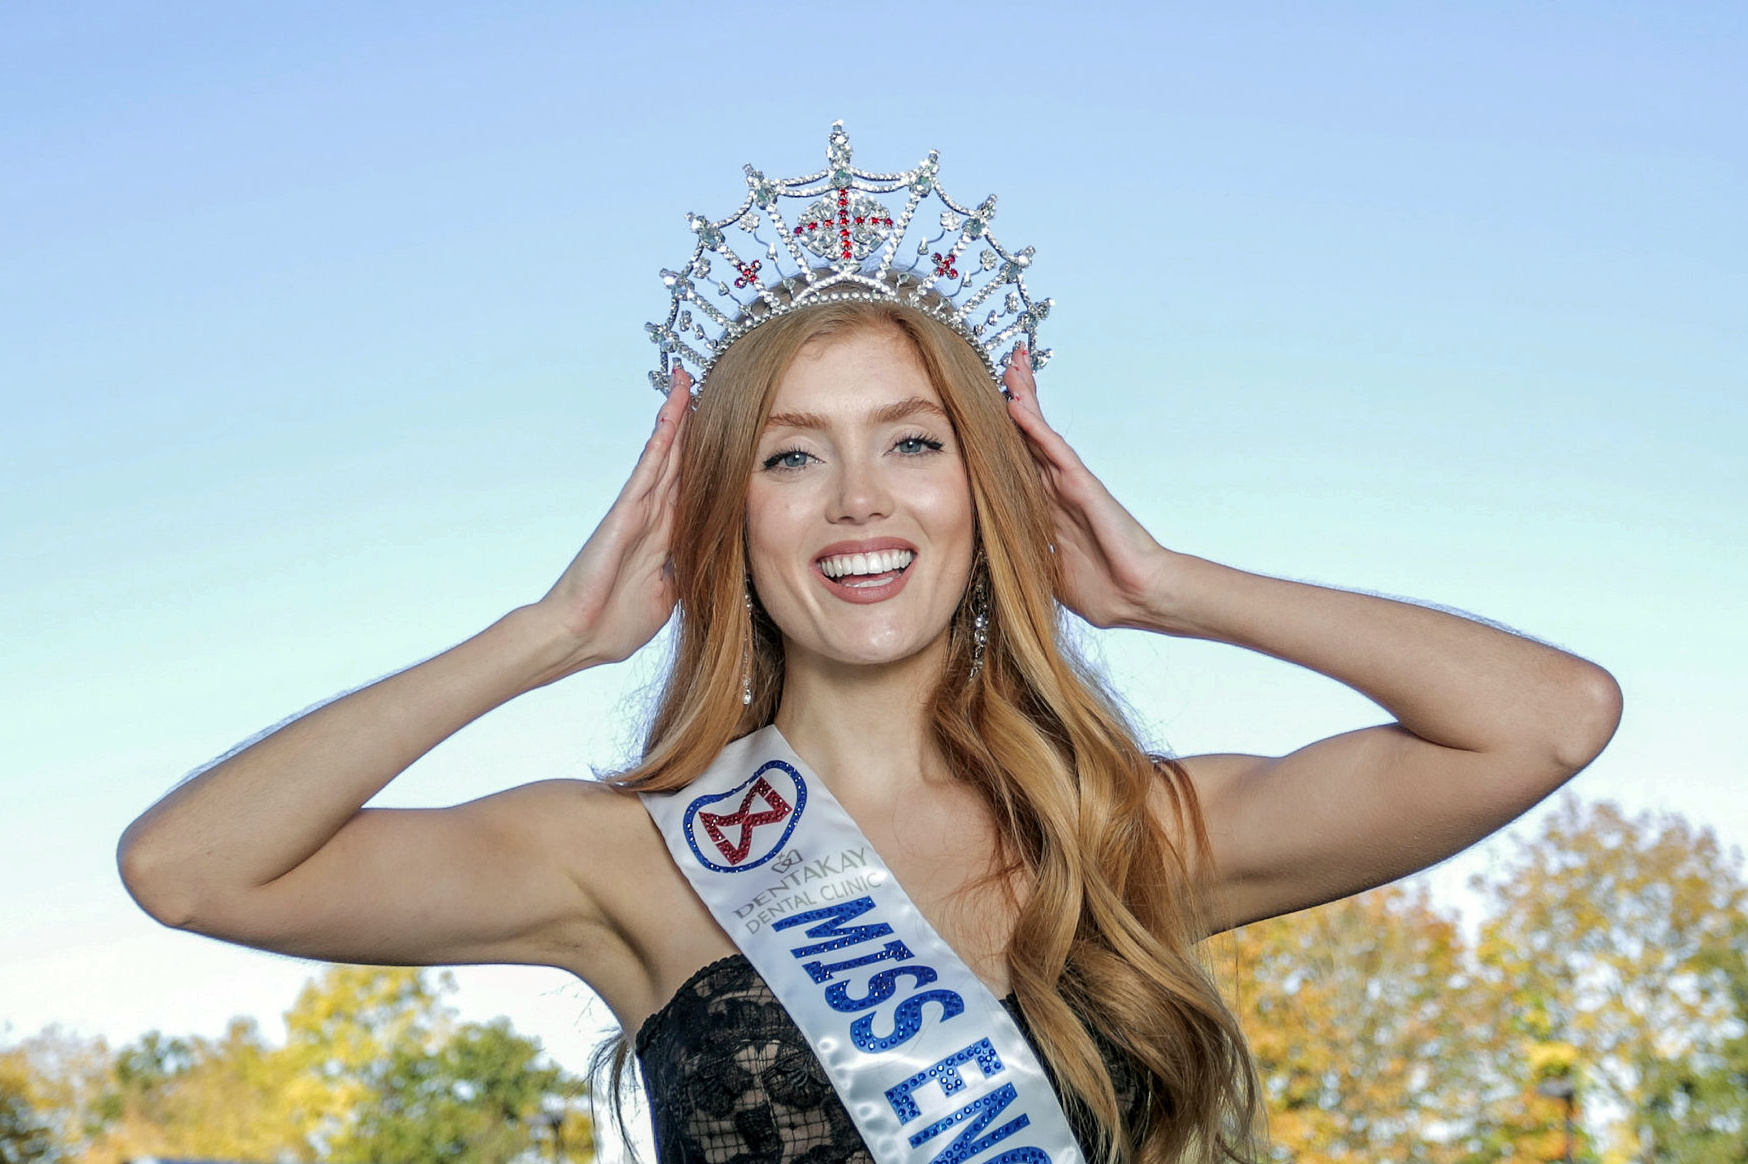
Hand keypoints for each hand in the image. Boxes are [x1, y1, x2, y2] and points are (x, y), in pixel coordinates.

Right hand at [534, 370, 693, 669]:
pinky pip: (649, 467)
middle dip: (692, 427)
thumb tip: (710, 560)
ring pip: (666, 454)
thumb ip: (687, 573)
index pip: (692, 488)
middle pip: (680, 461)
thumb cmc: (615, 624)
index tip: (725, 432)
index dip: (707, 460)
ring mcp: (639, 510)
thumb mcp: (668, 597)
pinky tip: (672, 412)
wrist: (579, 637)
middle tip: (704, 386)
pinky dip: (663, 439)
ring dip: (677, 419)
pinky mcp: (626, 511)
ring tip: (687, 382)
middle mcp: (654, 516)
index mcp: (666, 538)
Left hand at [1002, 347, 1176, 630]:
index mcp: (1045, 508)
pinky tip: (1017, 405)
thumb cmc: (1101, 589)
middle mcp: (1055, 490)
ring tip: (1012, 365)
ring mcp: (1068, 485)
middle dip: (1016, 399)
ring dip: (1023, 399)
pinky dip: (1034, 428)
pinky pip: (1053, 451)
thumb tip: (994, 559)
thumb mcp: (1046, 572)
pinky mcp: (1081, 486)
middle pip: (1027, 436)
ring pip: (1038, 434)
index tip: (984, 409)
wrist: (1136, 596)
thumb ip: (1026, 556)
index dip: (1002, 435)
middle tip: (1003, 365)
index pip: (1018, 462)